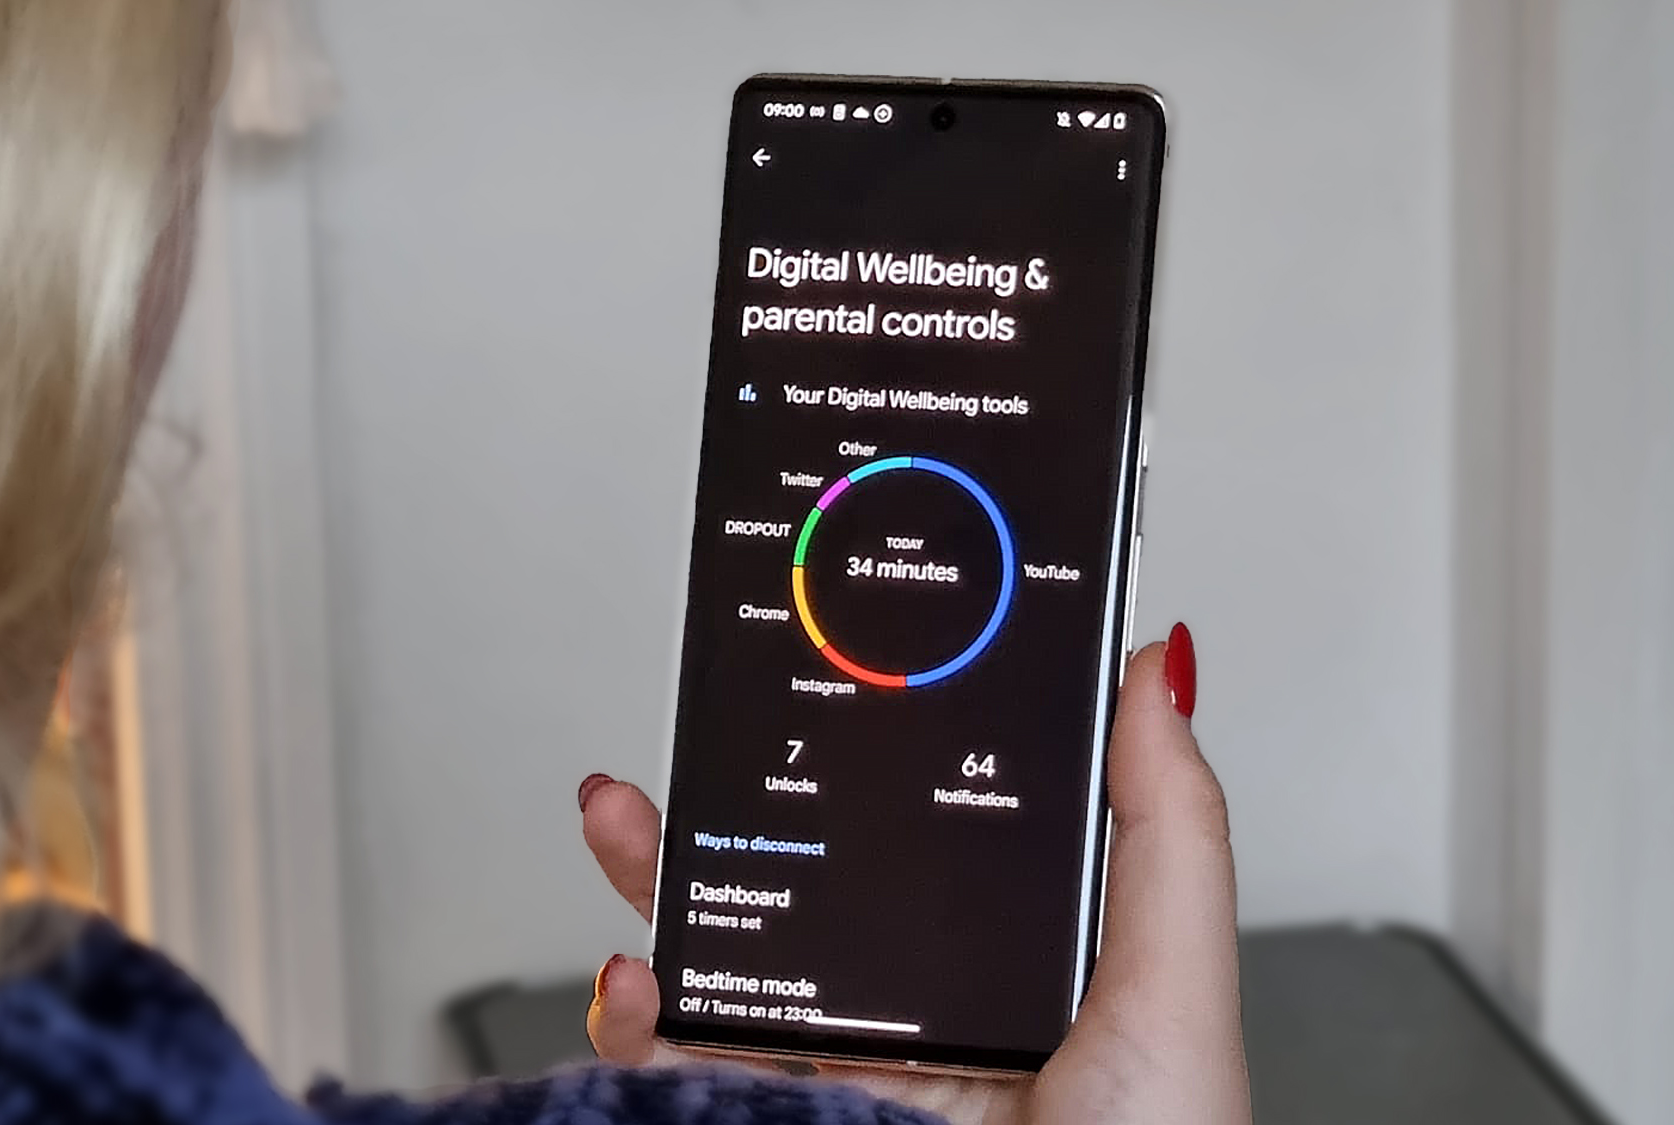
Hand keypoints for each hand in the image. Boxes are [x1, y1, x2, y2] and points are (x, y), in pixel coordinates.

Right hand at [577, 629, 1249, 1124]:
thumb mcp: (1174, 986)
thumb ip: (1165, 831)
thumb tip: (1158, 673)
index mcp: (1011, 960)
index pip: (921, 836)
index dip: (863, 760)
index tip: (821, 687)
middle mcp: (922, 1012)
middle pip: (802, 889)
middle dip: (727, 812)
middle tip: (686, 749)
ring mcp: (849, 1076)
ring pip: (728, 967)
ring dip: (660, 893)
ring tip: (627, 831)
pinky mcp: (792, 1120)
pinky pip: (691, 1070)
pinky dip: (639, 1027)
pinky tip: (636, 986)